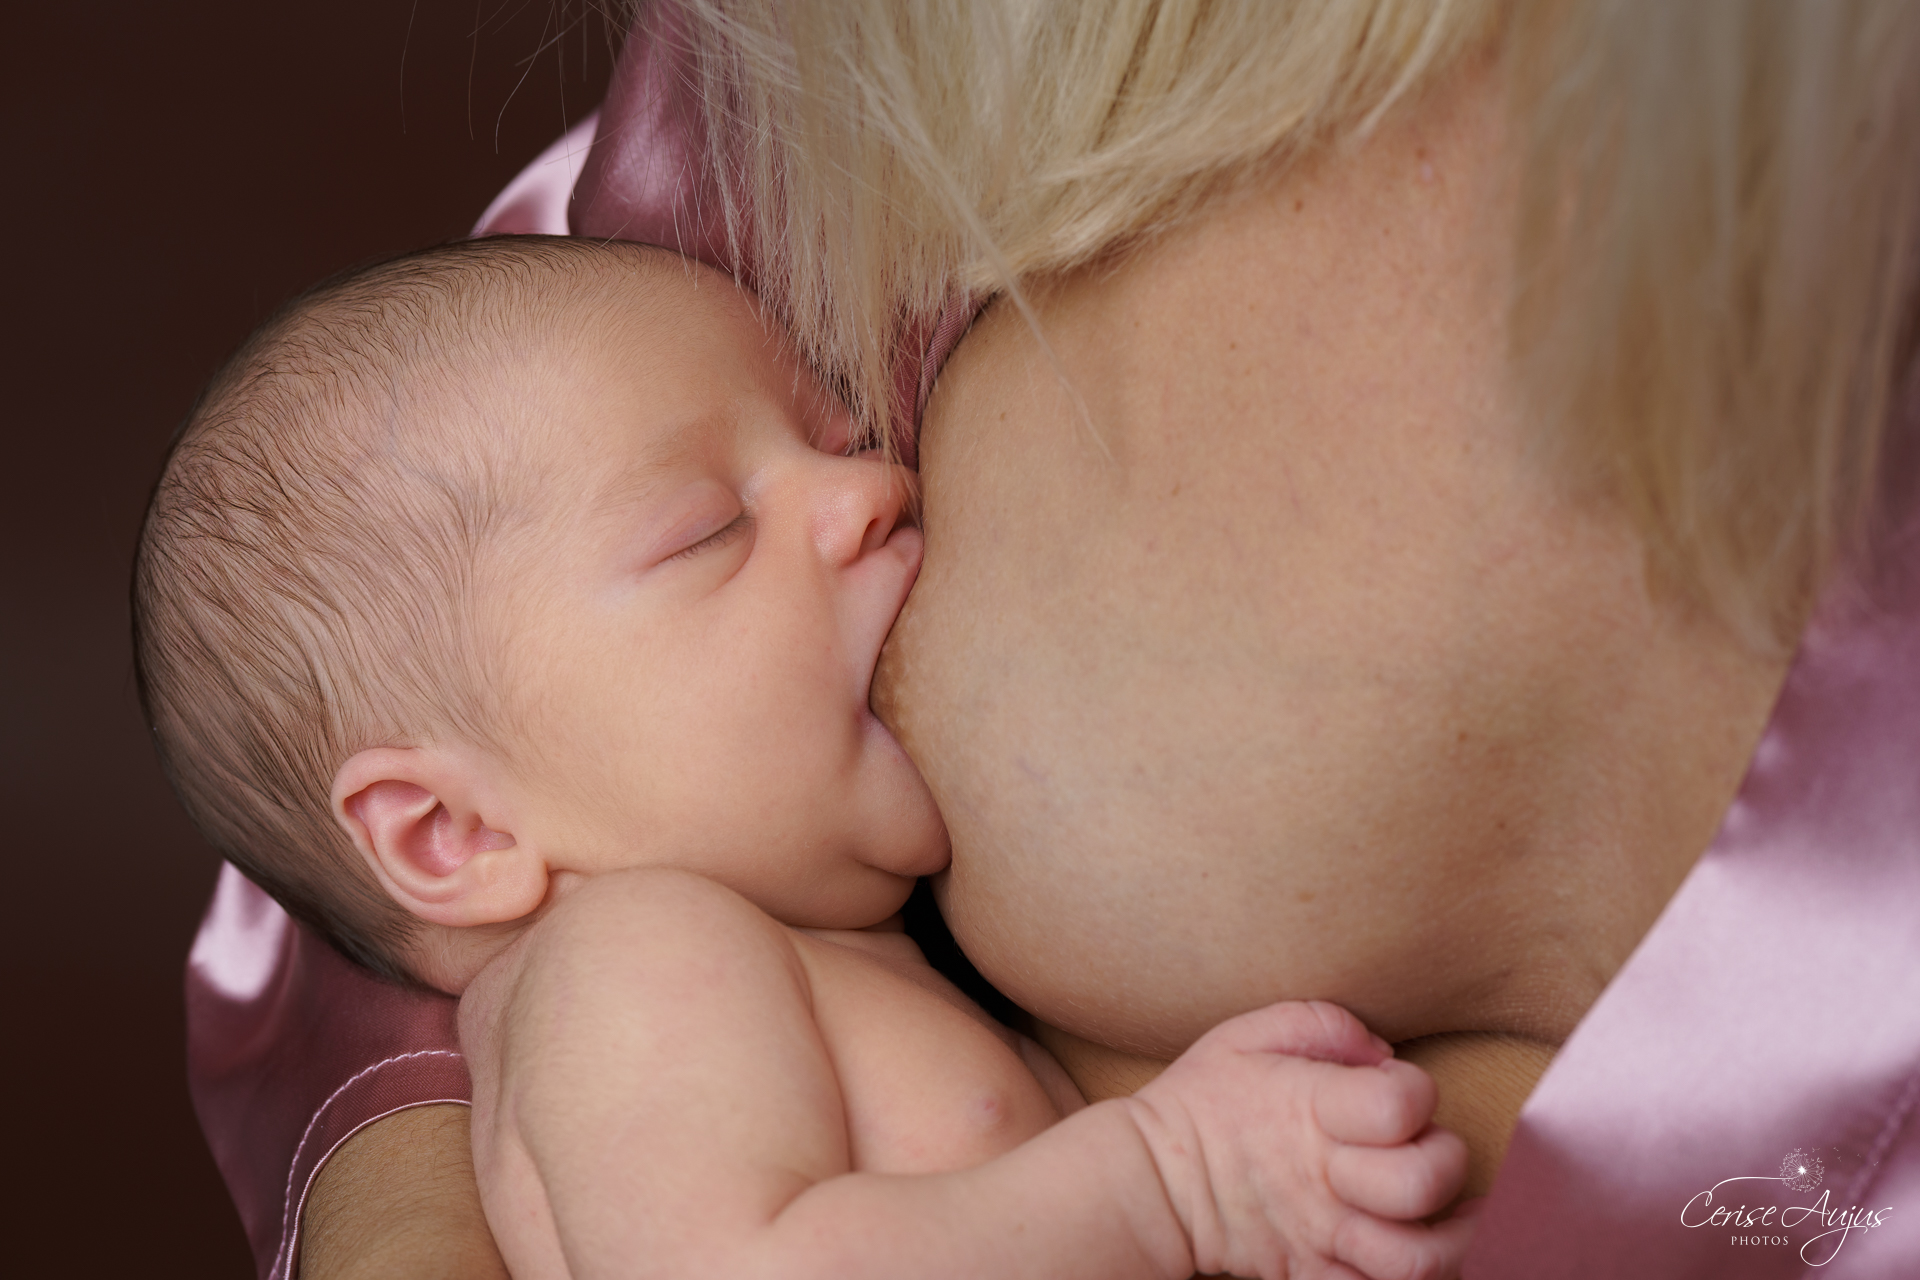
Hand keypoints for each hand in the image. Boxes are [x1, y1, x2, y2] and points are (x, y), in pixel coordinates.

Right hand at [1125, 1001, 1474, 1279]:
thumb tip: (1383, 1052)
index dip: (1416, 1090)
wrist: (1152, 1181)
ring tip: (1464, 1217)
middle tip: (1432, 1148)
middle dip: (1447, 1162)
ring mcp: (1321, 1235)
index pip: (1400, 1104)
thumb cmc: (1205, 1099)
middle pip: (1421, 1184)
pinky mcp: (1314, 1275)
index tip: (1399, 1087)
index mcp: (1310, 1109)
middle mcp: (1324, 1178)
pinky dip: (1416, 1279)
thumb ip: (1322, 1024)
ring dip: (1460, 1240)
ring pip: (1418, 1262)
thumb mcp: (1247, 1034)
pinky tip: (1423, 1249)